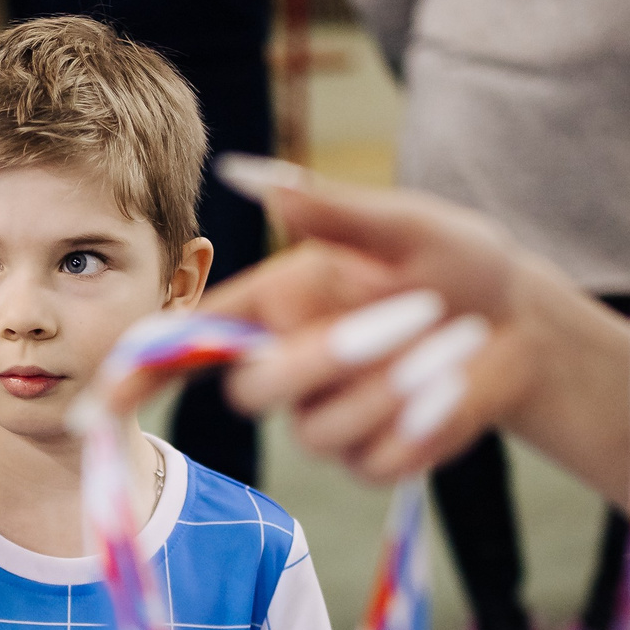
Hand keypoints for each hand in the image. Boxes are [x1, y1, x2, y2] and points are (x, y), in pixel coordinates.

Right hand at [100, 164, 629, 499]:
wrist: (522, 325)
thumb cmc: (460, 261)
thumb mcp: (401, 223)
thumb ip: (325, 207)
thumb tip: (246, 169)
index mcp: (278, 303)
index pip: (191, 343)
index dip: (145, 372)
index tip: (107, 398)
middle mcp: (290, 362)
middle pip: (254, 392)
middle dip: (328, 359)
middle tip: (415, 313)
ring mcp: (326, 416)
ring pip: (318, 430)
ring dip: (393, 387)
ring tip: (452, 342)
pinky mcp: (371, 457)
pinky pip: (371, 460)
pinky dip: (420, 422)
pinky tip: (451, 387)